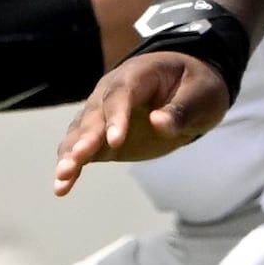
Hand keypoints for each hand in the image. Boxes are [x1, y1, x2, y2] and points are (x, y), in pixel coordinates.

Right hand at [52, 51, 233, 191]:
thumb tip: (158, 123)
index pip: (121, 94)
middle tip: (77, 159)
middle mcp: (110, 93)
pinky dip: (72, 168)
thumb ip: (181, 110)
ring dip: (70, 154)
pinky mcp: (102, 139)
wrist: (188, 89)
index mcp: (137, 76)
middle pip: (94, 115)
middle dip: (85, 138)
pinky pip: (82, 151)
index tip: (115, 142)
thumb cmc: (197, 87)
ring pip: (80, 133)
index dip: (116, 117)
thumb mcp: (202, 94)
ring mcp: (103, 116)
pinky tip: (61, 188)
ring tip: (62, 177)